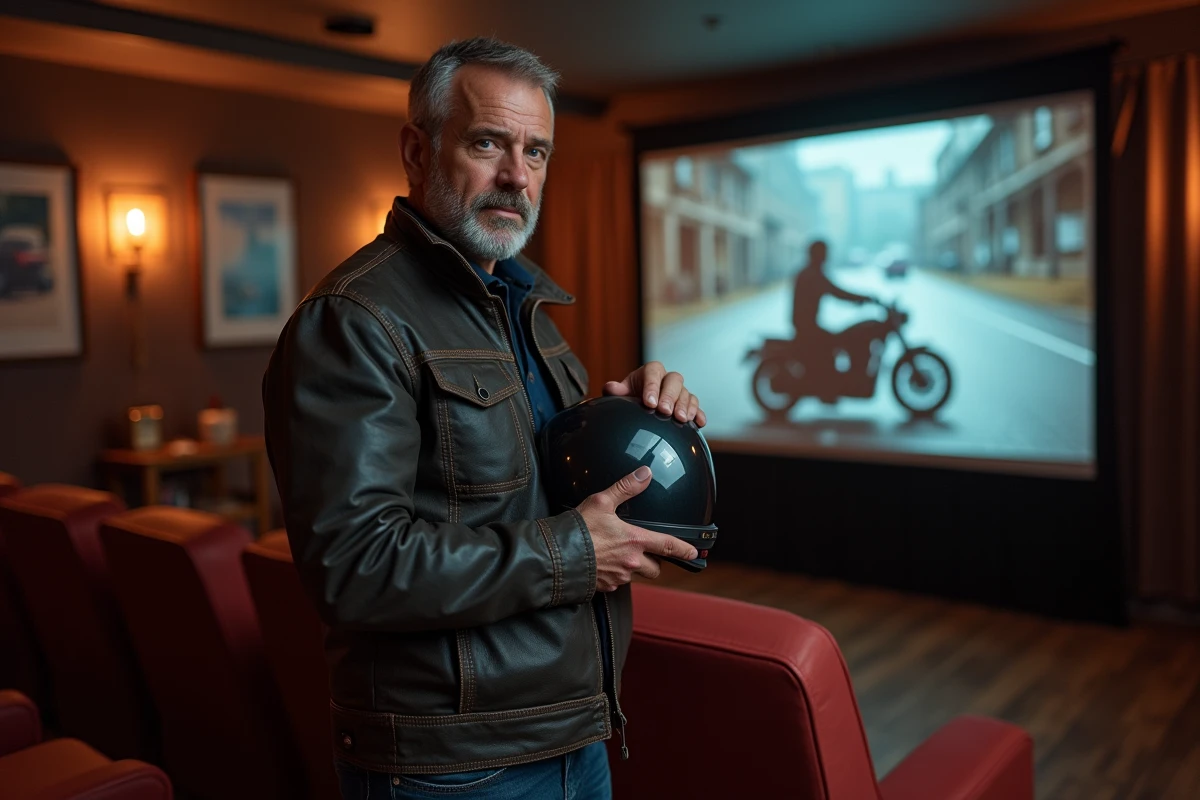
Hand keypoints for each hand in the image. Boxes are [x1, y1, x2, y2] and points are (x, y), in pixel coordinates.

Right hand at [577, 466, 698, 590]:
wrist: (556, 556)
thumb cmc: (578, 529)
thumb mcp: (601, 501)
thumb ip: (626, 487)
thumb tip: (645, 473)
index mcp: (634, 541)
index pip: (668, 546)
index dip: (684, 550)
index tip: (694, 553)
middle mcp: (630, 562)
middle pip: (655, 569)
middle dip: (654, 562)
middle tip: (646, 552)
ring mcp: (618, 577)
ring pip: (635, 575)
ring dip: (632, 567)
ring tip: (618, 554)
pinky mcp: (605, 587)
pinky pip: (617, 582)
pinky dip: (614, 574)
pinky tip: (603, 563)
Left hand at [603, 361, 706, 426]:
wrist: (642, 406)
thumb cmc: (633, 397)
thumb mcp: (624, 393)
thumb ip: (616, 391)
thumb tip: (610, 388)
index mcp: (651, 372)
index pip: (653, 373)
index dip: (652, 386)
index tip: (649, 403)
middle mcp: (668, 379)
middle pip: (674, 381)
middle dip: (670, 396)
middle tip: (665, 411)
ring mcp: (680, 392)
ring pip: (687, 394)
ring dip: (685, 406)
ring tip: (681, 419)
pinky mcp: (689, 405)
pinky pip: (697, 407)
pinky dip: (698, 414)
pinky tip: (699, 423)